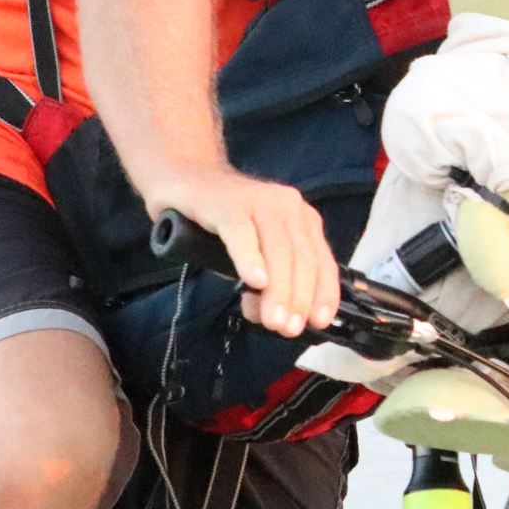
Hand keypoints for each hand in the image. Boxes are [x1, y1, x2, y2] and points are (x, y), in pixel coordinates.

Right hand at [140, 165, 338, 336]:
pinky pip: (242, 233)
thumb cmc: (223, 223)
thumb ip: (267, 284)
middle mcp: (288, 206)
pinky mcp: (227, 203)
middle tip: (287, 329)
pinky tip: (254, 280)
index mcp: (302, 220)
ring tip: (272, 319)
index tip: (319, 323)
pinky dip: (251, 259)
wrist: (185, 180)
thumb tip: (273, 318)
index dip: (323, 293)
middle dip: (298, 298)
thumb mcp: (255, 256)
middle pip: (302, 258)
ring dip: (277, 289)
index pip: (323, 261)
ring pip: (278, 249)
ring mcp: (259, 201)